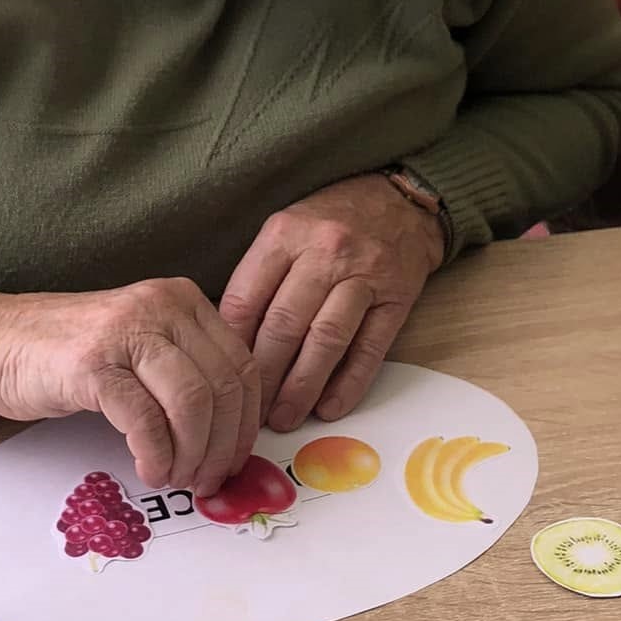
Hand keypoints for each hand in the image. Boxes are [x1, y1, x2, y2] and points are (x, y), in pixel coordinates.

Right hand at [0, 279, 259, 495]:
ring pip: (193, 404)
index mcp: (182, 300)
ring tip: (177, 478)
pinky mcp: (94, 363)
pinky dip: (156, 456)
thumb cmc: (67, 355)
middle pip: (225, 388)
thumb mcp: (142, 349)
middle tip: (207, 480)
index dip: (245, 424)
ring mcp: (127, 331)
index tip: (234, 459)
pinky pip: (146, 420)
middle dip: (223, 447)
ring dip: (192, 455)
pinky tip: (150, 470)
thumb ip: (185, 374)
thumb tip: (230, 437)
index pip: (242, 367)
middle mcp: (162, 306)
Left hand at [218, 174, 445, 433]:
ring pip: (325, 340)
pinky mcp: (396, 299)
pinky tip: (329, 408)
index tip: (222, 378)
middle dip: (264, 378)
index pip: (247, 299)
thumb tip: (229, 344)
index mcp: (285, 235)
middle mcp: (324, 252)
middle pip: (284, 325)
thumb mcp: (284, 232)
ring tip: (284, 418)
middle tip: (250, 413)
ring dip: (301, 387)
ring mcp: (364, 276)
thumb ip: (258, 280)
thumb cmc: (330, 223)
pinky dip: (348, 383)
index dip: (231, 347)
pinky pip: (369, 349)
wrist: (398, 201)